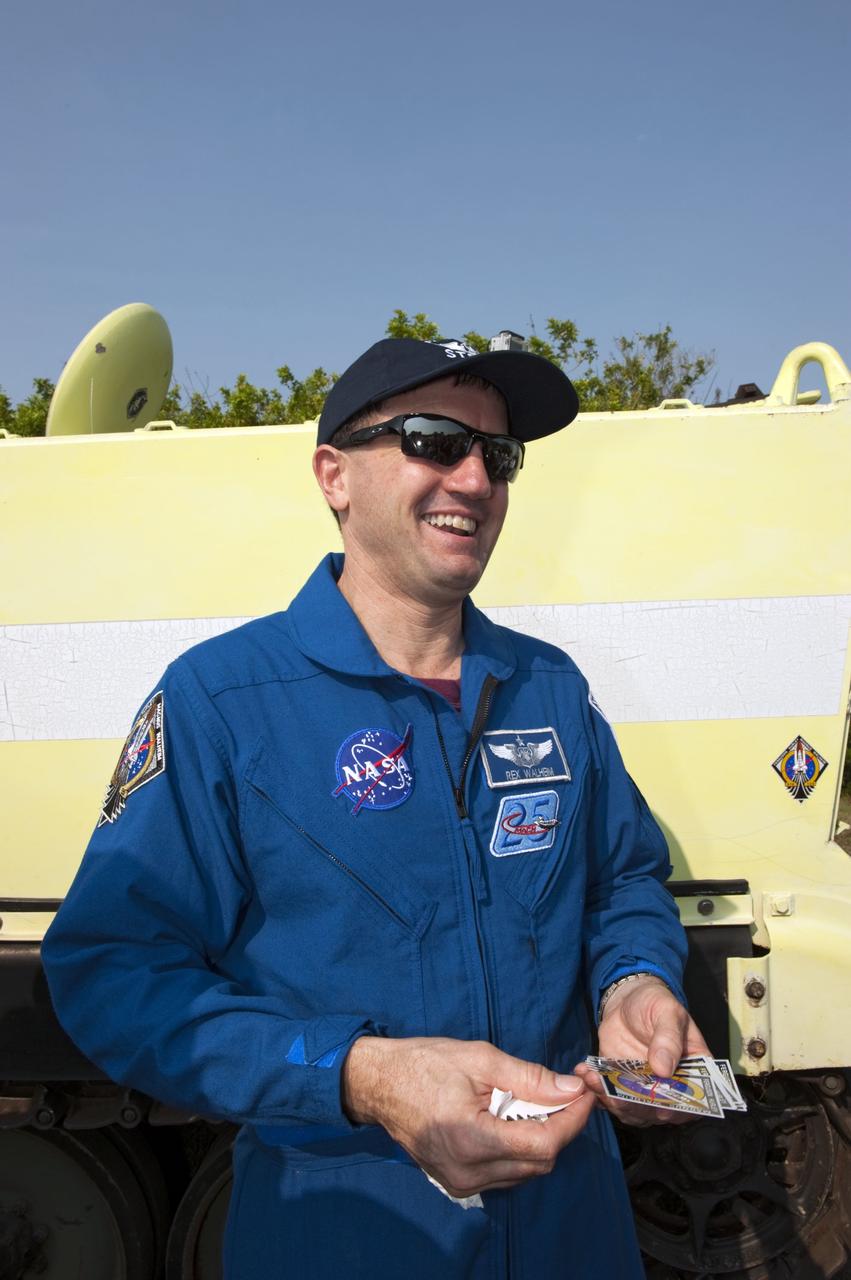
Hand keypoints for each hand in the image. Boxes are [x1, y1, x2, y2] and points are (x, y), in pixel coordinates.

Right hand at [342, 1036, 594, 1197]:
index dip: (572, 1119)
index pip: (543, 1143)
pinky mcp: (458, 1183)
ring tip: (539, 1102)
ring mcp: (461, 1183)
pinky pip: (506, 1173)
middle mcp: (468, 1173)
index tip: (585, 1092)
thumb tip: (571, 1088)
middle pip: (539, 1161)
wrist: (379, 1084)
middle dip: (561, 1127)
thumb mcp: (479, 1058)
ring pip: (526, 1171)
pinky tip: (514, 1119)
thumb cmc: (425, 1063)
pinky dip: (520, 1148)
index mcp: (472, 1140)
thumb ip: (529, 1078)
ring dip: (542, 1139)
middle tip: (566, 1092)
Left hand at [574, 977, 710, 1126]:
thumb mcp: (666, 1012)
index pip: (694, 1099)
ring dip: (612, 1101)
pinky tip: (585, 1075)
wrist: (627, 1000)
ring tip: (593, 1080)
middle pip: (659, 1111)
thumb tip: (664, 1069)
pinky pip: (611, 1098)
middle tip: (616, 1095)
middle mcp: (671, 1086)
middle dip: (636, 1107)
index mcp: (692, 1070)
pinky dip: (597, 1092)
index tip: (661, 1108)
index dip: (680, 1109)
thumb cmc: (655, 1003)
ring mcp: (645, 1089)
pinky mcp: (621, 1085)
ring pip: (632, 1110)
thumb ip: (668, 1038)